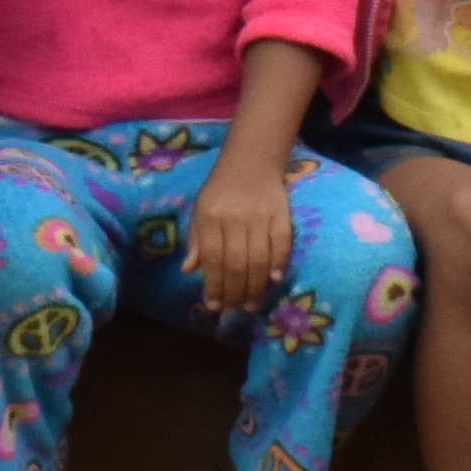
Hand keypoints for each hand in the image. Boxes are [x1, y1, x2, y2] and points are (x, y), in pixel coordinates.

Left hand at [187, 153, 295, 320]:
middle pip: (236, 263)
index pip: (213, 259)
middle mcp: (234, 217)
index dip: (214, 286)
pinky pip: (282, 243)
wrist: (250, 161)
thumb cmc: (220, 190)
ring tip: (251, 304)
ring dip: (256, 286)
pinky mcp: (281, 213)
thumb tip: (188, 271)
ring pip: (259, 259)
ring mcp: (260, 215)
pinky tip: (274, 280)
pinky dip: (279, 263)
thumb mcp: (200, 211)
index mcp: (210, 216)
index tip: (214, 306)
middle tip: (234, 309)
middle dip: (235, 292)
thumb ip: (196, 242)